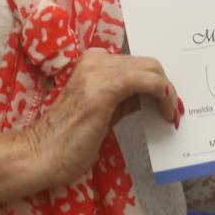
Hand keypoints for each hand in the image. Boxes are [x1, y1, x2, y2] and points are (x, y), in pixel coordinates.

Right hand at [22, 51, 179, 188]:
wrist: (40, 155)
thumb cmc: (67, 141)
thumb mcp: (101, 112)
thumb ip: (124, 99)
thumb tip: (151, 97)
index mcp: (93, 62)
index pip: (137, 64)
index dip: (157, 83)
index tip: (167, 104)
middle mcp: (96, 59)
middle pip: (149, 64)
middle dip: (168, 88)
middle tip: (174, 112)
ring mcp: (100, 71)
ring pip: (153, 70)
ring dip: (168, 94)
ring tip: (171, 116)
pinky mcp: (106, 88)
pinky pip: (149, 83)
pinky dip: (164, 97)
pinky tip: (166, 115)